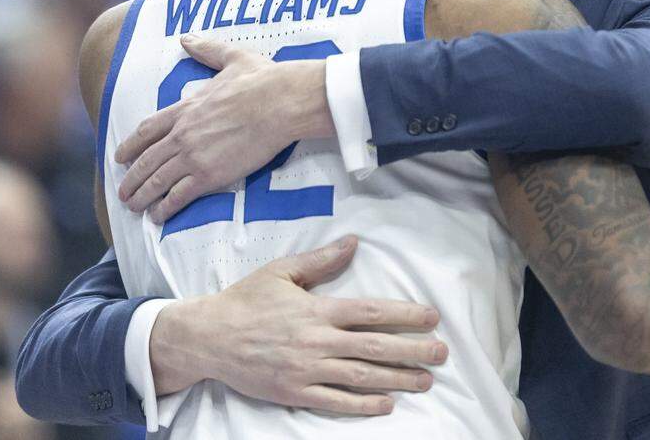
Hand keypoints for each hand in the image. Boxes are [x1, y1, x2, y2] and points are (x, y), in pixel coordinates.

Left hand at [115, 34, 334, 221]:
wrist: (280, 102)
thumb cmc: (262, 80)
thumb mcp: (231, 57)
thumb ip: (207, 49)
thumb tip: (186, 38)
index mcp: (185, 107)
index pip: (147, 130)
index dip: (130, 146)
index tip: (120, 158)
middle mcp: (182, 133)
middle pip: (146, 160)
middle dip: (131, 179)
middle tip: (123, 193)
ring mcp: (193, 155)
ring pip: (156, 181)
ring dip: (142, 196)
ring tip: (134, 207)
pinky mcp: (210, 174)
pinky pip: (179, 195)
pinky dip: (165, 208)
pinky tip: (158, 217)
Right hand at [150, 236, 447, 415]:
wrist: (208, 337)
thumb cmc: (246, 300)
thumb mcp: (281, 271)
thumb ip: (321, 260)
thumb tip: (353, 242)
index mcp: (317, 309)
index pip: (371, 312)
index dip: (405, 315)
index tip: (431, 318)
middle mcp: (316, 340)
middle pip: (375, 347)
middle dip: (412, 350)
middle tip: (442, 353)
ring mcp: (306, 369)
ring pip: (361, 377)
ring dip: (397, 379)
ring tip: (425, 380)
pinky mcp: (294, 392)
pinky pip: (334, 402)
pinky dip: (362, 406)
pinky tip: (386, 404)